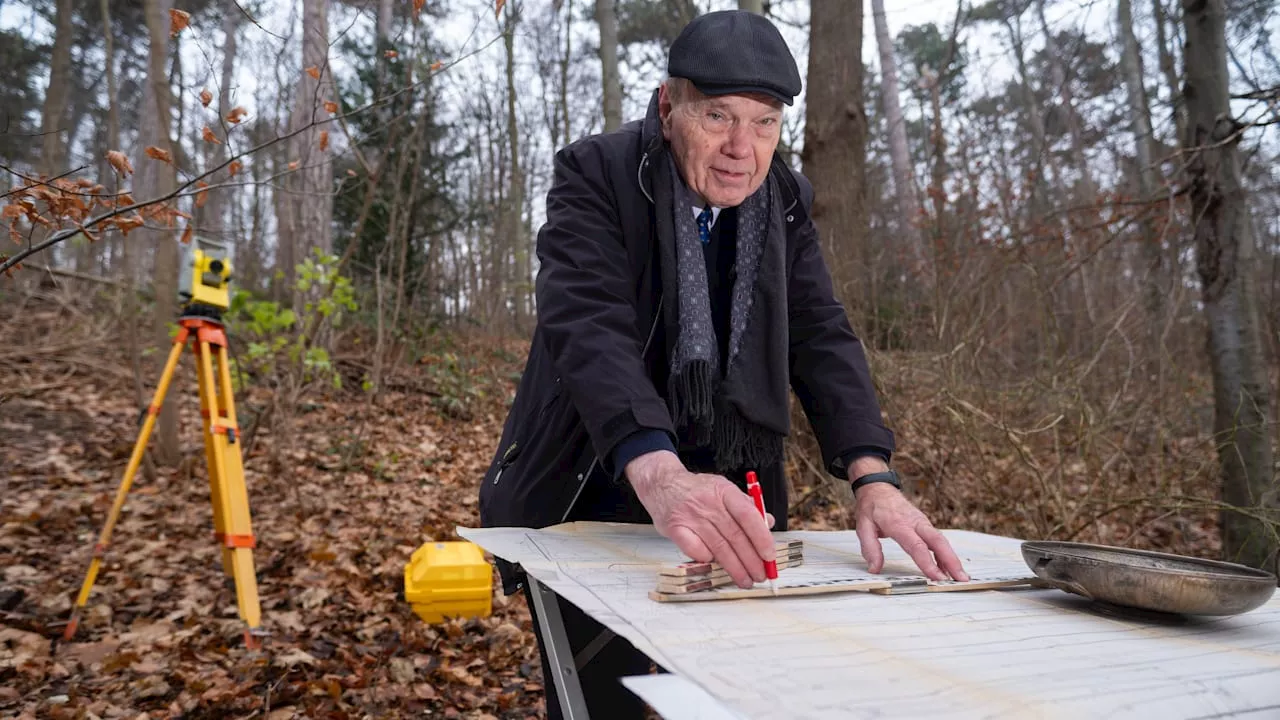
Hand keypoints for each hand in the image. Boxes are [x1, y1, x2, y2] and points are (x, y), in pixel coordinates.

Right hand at [626, 450, 775, 588]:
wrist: (661, 483)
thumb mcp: (723, 489)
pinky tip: (716, 565)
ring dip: (735, 568)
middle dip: (751, 560)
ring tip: (745, 580)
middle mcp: (708, 503)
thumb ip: (746, 506)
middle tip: (761, 575)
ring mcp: (690, 516)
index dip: (761, 538)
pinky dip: (708, 560)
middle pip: (735, 536)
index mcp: (724, 490)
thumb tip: (767, 523)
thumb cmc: (696, 489)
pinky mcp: (675, 529)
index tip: (769, 556)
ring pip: (718, 548)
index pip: (748, 516)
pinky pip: (696, 551)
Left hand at [853, 482, 968, 581]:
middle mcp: (915, 522)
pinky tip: (949, 569)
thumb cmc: (872, 506)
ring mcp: (922, 522)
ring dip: (952, 559)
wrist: (878, 487)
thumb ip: (870, 548)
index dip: (928, 563)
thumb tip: (875, 569)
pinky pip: (938, 540)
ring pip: (941, 541)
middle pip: (938, 542)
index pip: (917, 546)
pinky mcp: (925, 525)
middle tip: (961, 579)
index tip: (937, 577)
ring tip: (961, 578)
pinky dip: (945, 554)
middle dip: (951, 561)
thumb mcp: (863, 526)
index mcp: (899, 523)